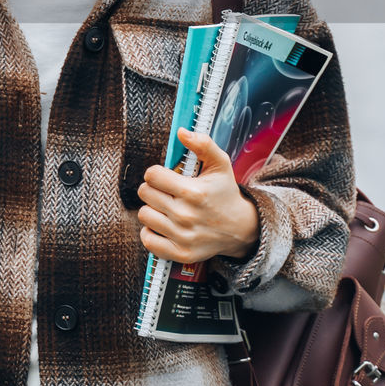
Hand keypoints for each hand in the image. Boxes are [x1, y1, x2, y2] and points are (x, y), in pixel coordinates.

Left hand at [136, 128, 259, 264]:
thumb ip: (202, 144)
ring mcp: (182, 236)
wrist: (241, 228)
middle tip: (168, 192)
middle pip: (144, 193)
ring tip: (167, 208)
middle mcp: (186, 216)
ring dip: (152, 209)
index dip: (156, 173)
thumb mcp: (220, 164)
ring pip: (144, 215)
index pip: (151, 175)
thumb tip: (181, 132)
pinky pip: (147, 240)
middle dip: (153, 189)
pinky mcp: (179, 253)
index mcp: (193, 192)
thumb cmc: (225, 193)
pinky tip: (164, 225)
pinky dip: (151, 232)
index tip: (166, 177)